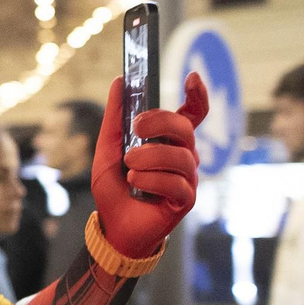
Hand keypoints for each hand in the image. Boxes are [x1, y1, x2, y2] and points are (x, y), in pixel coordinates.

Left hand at [90, 73, 207, 259]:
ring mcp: (187, 178)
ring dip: (150, 157)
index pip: (192, 114)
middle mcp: (183, 156)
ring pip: (180, 157)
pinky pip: (177, 183)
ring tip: (129, 165)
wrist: (112, 227)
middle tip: (137, 127)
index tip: (191, 77)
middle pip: (185, 128)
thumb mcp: (107, 149)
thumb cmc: (114, 189)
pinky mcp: (185, 200)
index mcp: (168, 141)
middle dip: (160, 122)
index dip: (196, 95)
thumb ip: (114, 118)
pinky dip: (152, 180)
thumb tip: (119, 81)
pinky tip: (136, 182)